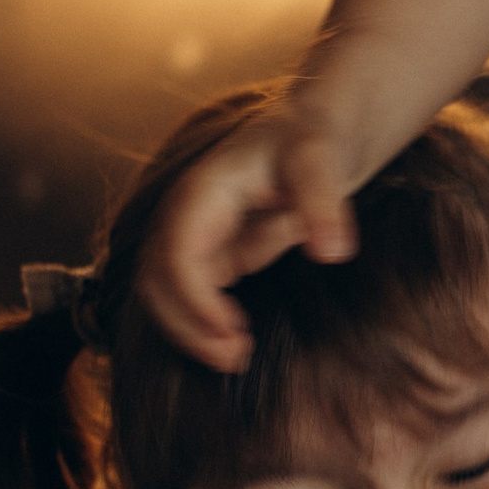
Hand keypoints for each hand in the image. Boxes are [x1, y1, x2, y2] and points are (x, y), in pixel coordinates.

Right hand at [136, 95, 364, 372]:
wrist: (307, 132)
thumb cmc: (309, 140)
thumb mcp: (321, 161)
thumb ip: (323, 203)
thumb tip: (332, 253)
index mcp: (202, 192)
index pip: (176, 253)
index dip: (193, 297)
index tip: (229, 331)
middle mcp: (186, 217)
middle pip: (156, 281)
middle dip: (186, 324)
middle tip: (234, 357)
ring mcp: (194, 238)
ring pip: (165, 295)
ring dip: (190, 331)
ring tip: (237, 357)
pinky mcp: (211, 255)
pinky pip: (190, 297)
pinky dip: (204, 325)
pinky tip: (239, 343)